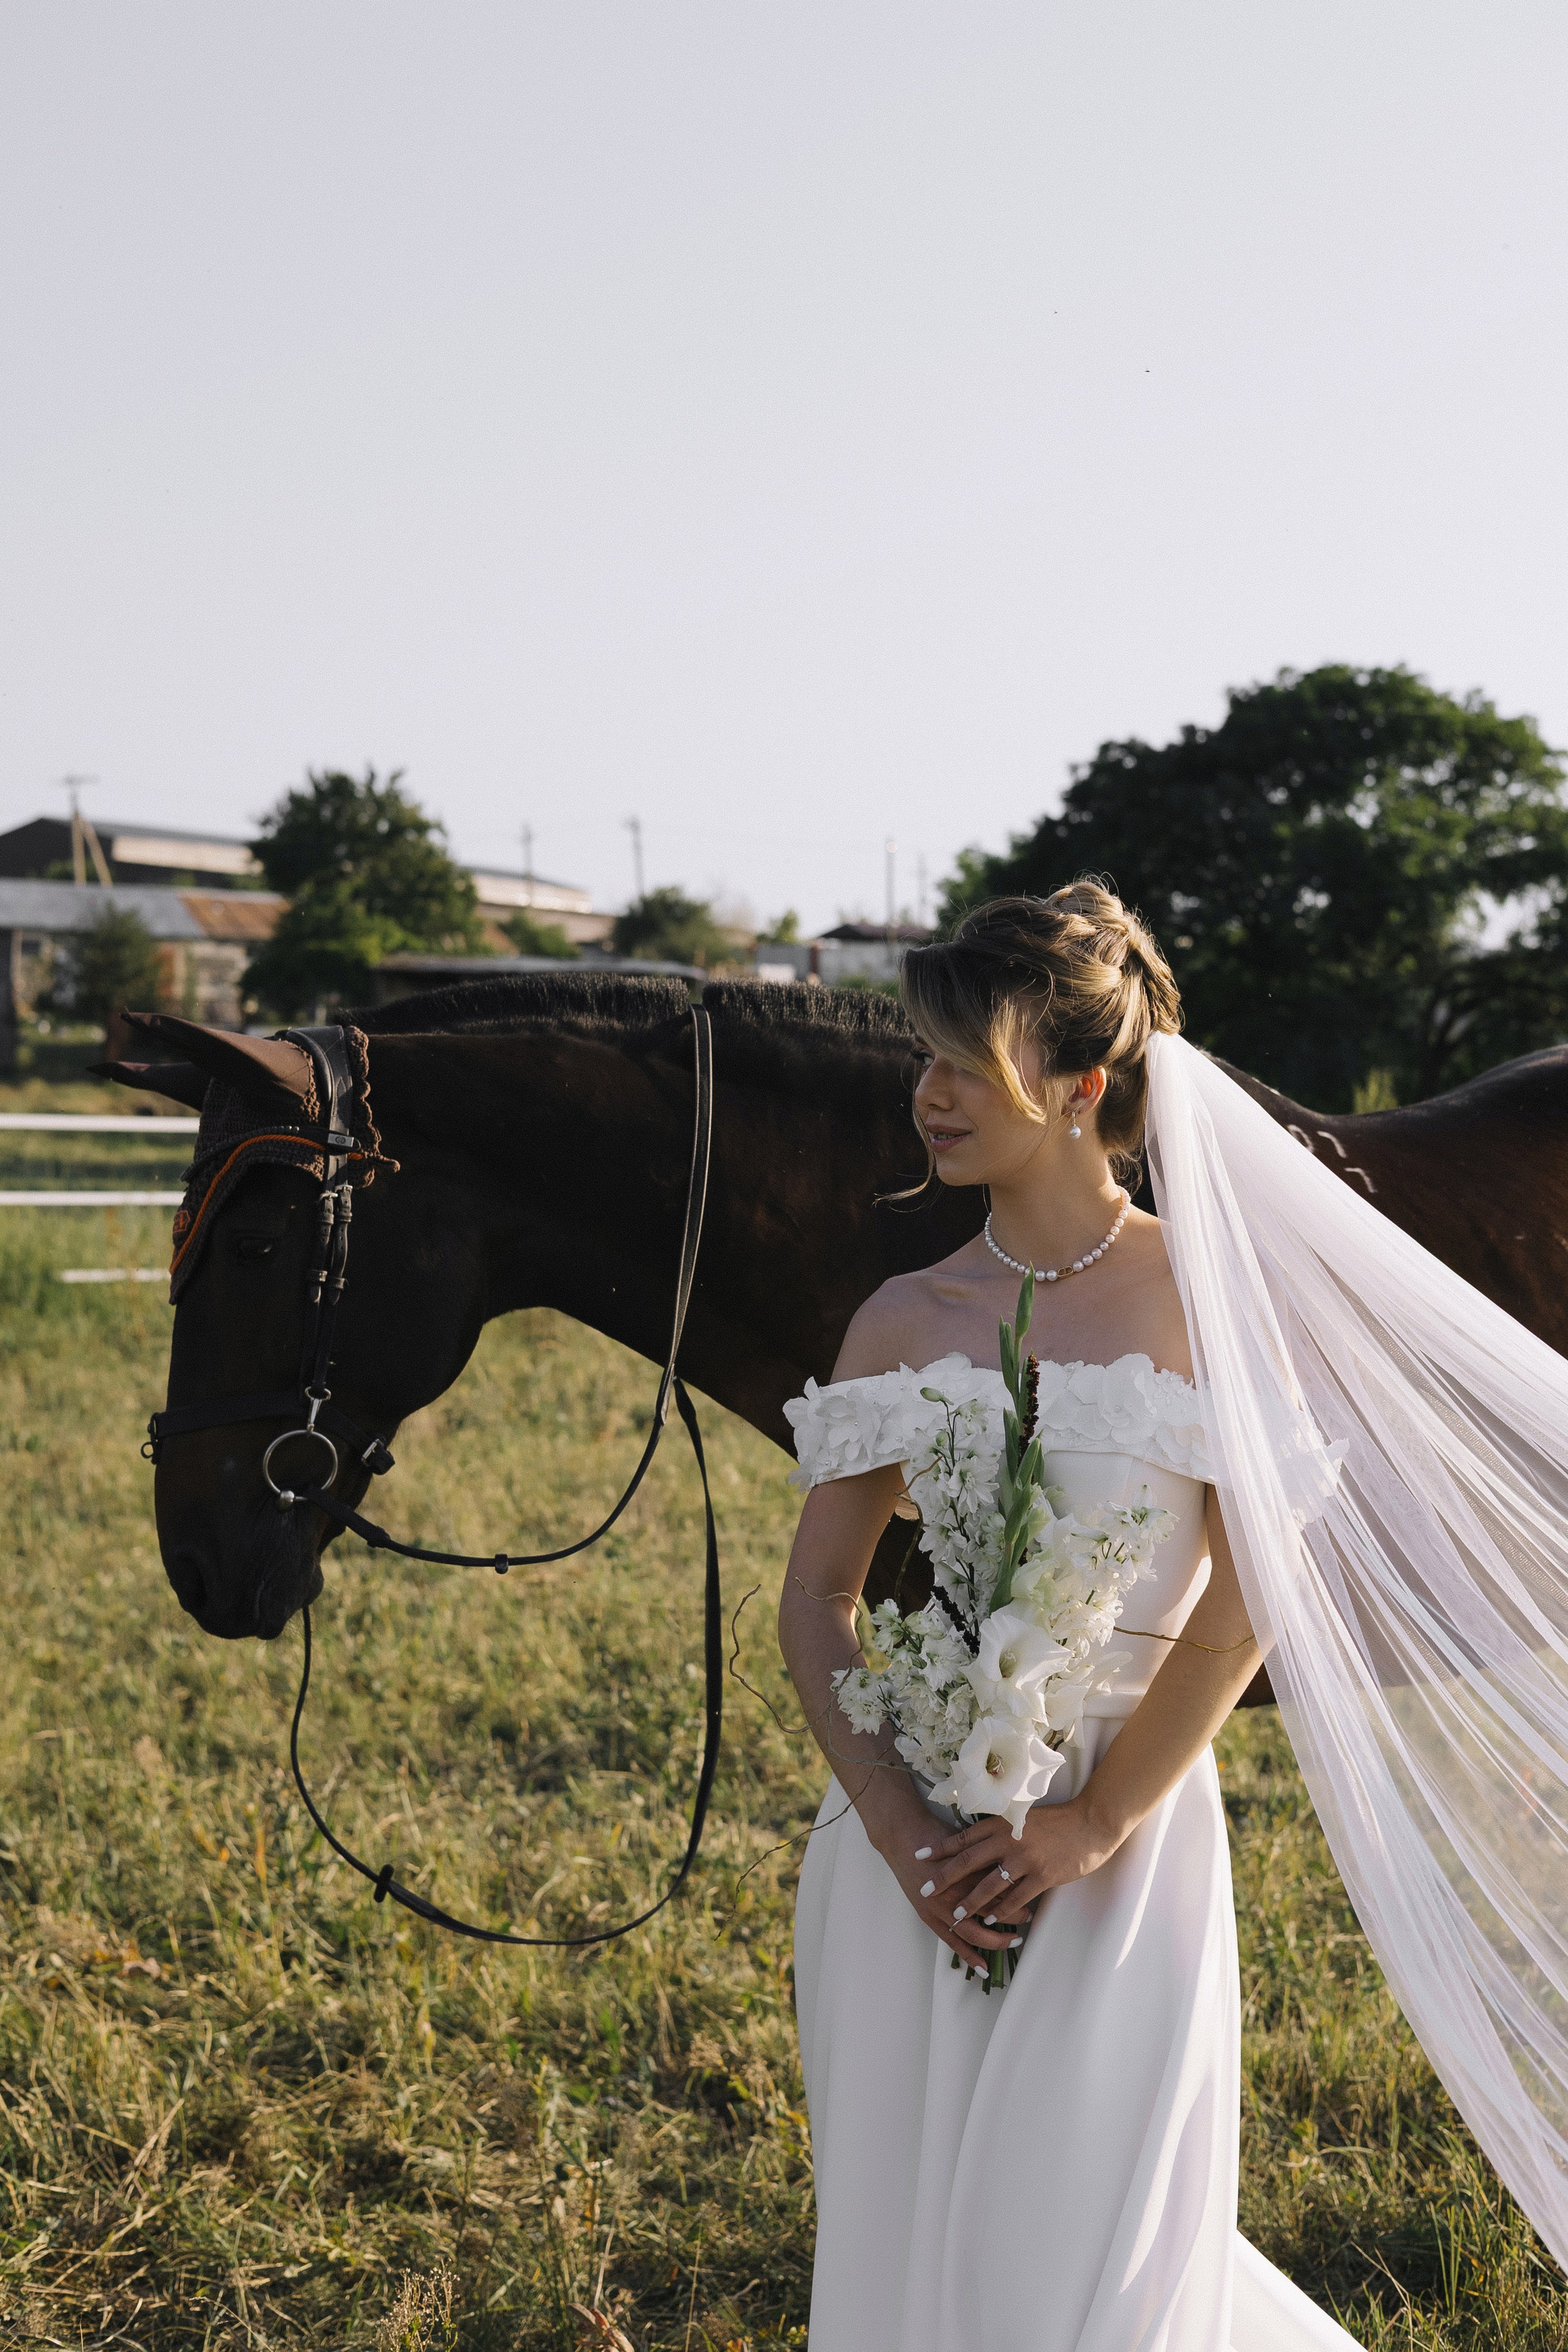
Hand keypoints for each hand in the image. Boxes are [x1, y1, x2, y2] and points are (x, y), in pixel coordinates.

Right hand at [858, 1776, 1023, 1966]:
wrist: (902, 1835)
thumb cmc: (936, 1833)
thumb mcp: (966, 1840)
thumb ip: (987, 1856)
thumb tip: (1014, 1866)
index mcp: (968, 1870)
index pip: (1000, 1890)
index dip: (1019, 1896)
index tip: (1032, 1895)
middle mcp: (955, 1892)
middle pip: (991, 1912)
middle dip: (1014, 1917)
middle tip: (1028, 1917)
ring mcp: (940, 1908)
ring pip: (974, 1932)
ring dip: (996, 1940)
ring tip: (1013, 1940)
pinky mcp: (929, 1916)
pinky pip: (952, 1942)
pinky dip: (969, 1956)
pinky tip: (984, 1968)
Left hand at [921, 1798, 1117, 1954]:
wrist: (1091, 1823)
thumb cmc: (1057, 1821)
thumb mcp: (1023, 1818)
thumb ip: (1001, 1830)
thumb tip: (976, 1842)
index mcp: (1002, 1823)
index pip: (964, 1837)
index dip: (941, 1848)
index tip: (920, 1856)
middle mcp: (1009, 1840)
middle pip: (968, 1862)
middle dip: (944, 1878)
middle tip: (926, 1890)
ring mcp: (1025, 1859)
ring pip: (989, 1885)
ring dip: (970, 1902)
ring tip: (955, 1915)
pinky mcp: (1043, 1876)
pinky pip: (1016, 1898)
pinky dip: (1001, 1911)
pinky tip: (991, 1921)